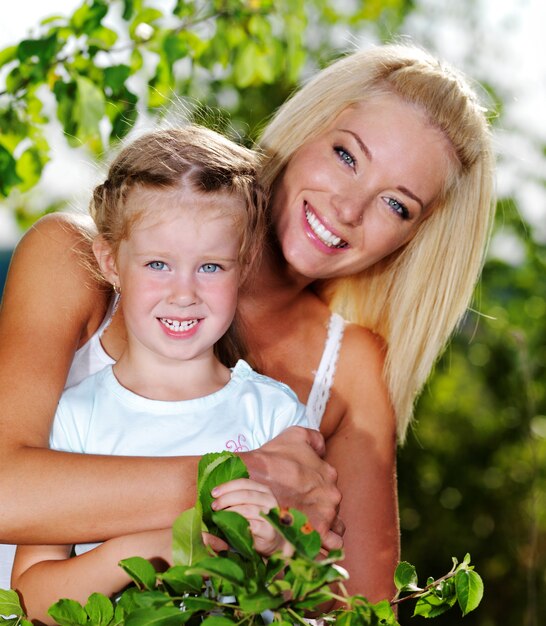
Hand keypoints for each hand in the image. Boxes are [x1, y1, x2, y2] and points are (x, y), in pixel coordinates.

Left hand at [211, 478, 291, 555]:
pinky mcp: (270, 531)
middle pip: (246, 494)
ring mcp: (271, 515)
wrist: (272, 542)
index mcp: (263, 490)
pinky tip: (231, 526)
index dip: (228, 486)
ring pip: (249, 508)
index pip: (244, 483)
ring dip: (231, 511)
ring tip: (219, 515)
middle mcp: (269, 499)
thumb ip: (234, 500)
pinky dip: (241, 524)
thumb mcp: (245, 507)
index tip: (213, 493)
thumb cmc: (254, 522)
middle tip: (214, 505)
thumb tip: (212, 495)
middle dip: (227, 498)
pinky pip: (254, 525)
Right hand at [240, 426, 342, 549]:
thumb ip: (315, 439)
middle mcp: (332, 497)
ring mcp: (325, 518)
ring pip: (335, 533)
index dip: (315, 492)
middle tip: (299, 514)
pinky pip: (327, 550)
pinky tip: (309, 549)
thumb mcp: (296, 435)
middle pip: (332, 510)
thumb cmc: (273, 458)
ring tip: (307, 534)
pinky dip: (320, 551)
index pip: (329, 488)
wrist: (252, 480)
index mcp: (329, 475)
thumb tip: (322, 449)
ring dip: (325, 533)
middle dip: (319, 513)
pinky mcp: (314, 536)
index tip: (300, 495)